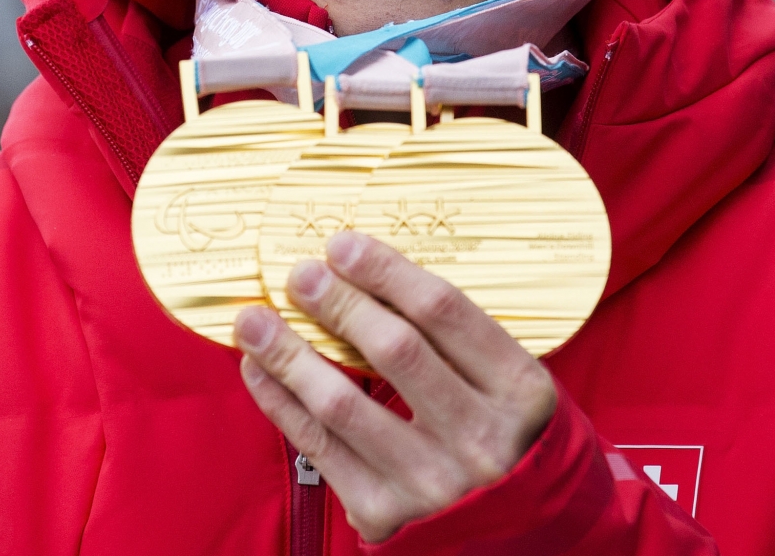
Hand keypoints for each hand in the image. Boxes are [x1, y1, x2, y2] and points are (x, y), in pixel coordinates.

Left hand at [233, 229, 558, 542]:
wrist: (519, 528)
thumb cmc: (506, 434)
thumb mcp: (507, 381)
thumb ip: (452, 337)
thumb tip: (361, 276)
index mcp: (519, 390)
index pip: (442, 311)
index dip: (385, 271)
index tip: (342, 246)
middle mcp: (480, 439)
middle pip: (393, 349)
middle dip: (336, 303)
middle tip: (298, 275)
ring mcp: (432, 482)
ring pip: (342, 403)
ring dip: (289, 354)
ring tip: (255, 321)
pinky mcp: (386, 515)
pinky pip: (319, 448)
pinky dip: (282, 403)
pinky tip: (261, 372)